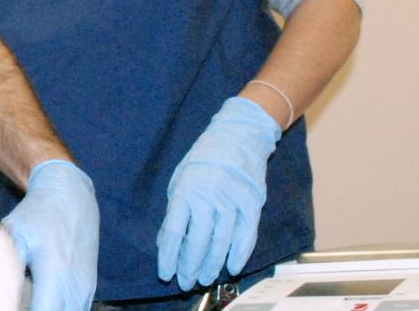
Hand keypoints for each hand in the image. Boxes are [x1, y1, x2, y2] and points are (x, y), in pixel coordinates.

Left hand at [2, 160, 98, 310]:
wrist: (71, 195)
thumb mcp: (14, 236)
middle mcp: (75, 287)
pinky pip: (75, 309)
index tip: (2, 305)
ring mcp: (85, 289)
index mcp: (55, 277)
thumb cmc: (38, 214)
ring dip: (47, 309)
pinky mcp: (89, 287)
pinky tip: (39, 298)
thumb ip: (8, 270)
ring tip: (26, 299)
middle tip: (10, 302)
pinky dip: (58, 308)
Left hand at [157, 97, 281, 290]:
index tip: (166, 273)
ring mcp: (231, 201)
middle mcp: (207, 197)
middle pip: (197, 242)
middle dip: (190, 266)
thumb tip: (169, 241)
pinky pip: (246, 235)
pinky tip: (231, 268)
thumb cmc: (204, 159)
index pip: (173, 231)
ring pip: (221, 242)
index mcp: (184, 191)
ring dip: (213, 265)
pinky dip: (239, 254)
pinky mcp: (252, 204)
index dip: (169, 256)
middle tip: (186, 282)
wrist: (238, 136)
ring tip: (205, 279)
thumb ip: (176, 209)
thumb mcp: (180, 179)